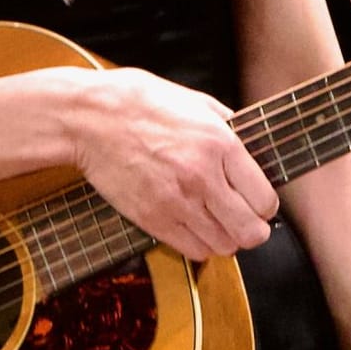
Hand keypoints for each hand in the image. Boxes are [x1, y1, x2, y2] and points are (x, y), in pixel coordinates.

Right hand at [68, 67, 278, 261]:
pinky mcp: (152, 217)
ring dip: (225, 237)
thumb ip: (225, 125)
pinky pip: (193, 250)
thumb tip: (248, 144)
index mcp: (218, 143)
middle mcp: (201, 176)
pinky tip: (191, 224)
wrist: (84, 117)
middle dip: (252, 228)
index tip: (254, 198)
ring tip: (215, 221)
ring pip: (225, 246)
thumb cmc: (134, 101)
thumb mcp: (190, 99)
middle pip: (252, 232)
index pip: (266, 200)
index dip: (264, 202)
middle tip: (242, 217)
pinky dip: (198, 243)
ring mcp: (176, 201)